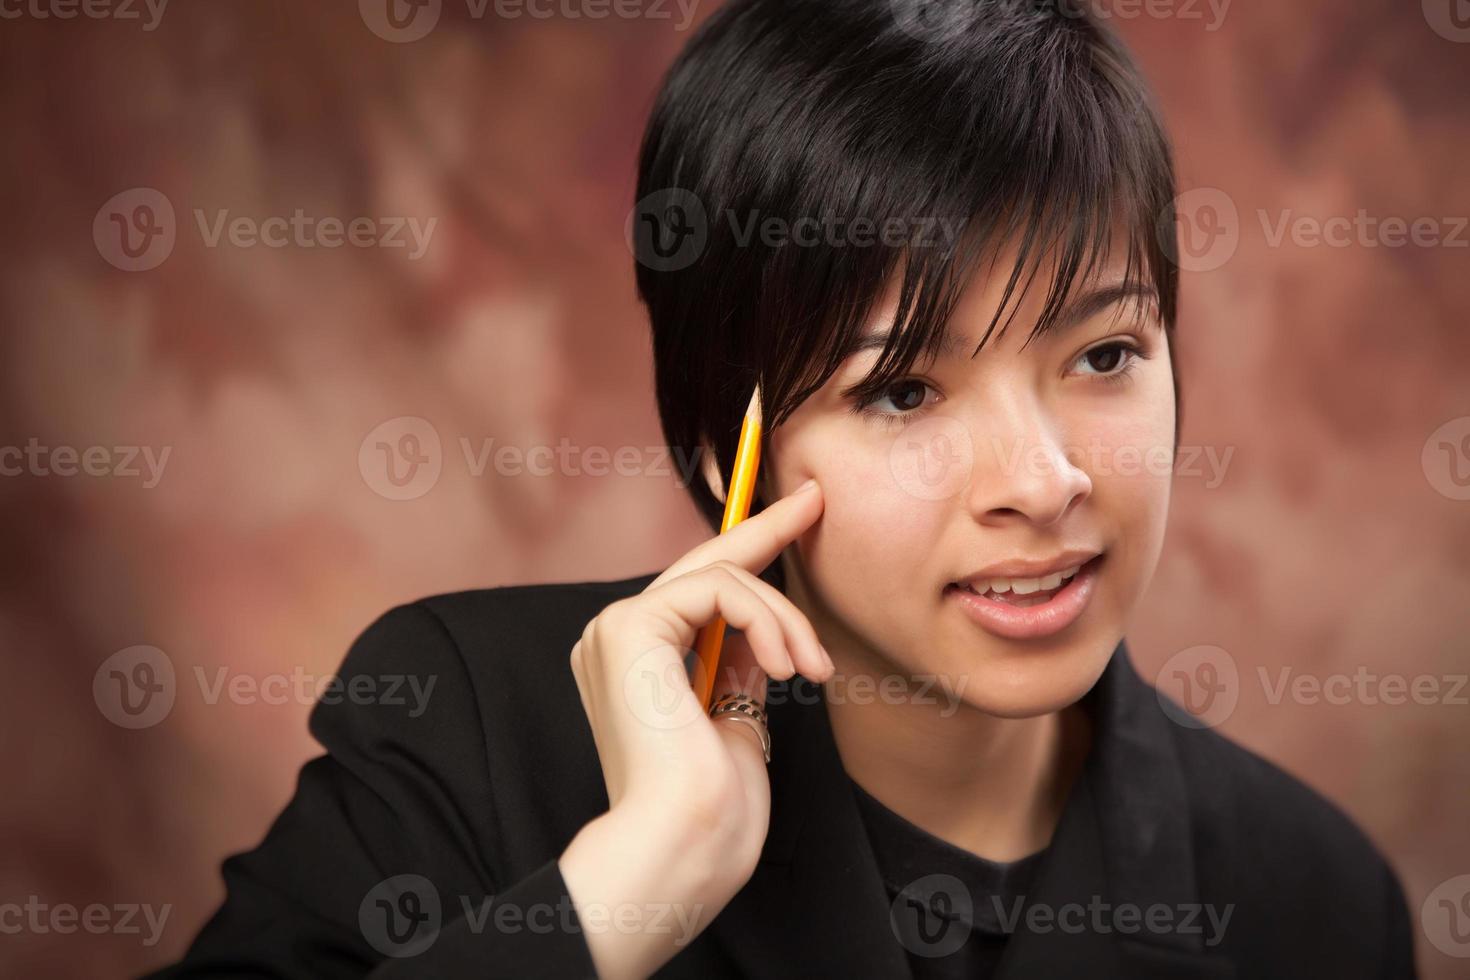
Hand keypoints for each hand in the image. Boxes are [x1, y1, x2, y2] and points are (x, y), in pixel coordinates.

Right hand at [560, 478, 829, 977]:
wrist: (681, 847)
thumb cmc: (711, 811)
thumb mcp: (737, 722)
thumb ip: (737, 668)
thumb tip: (761, 630)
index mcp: (635, 664)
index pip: (700, 590)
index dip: (751, 547)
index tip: (798, 514)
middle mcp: (615, 639)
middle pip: (705, 563)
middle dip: (768, 528)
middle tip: (816, 498)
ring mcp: (616, 629)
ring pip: (724, 577)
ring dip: (785, 620)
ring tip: (814, 670)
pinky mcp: (629, 626)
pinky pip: (719, 590)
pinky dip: (766, 620)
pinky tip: (783, 664)